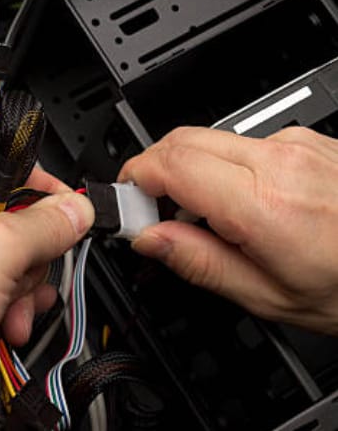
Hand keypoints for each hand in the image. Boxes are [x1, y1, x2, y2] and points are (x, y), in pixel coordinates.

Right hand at [120, 126, 337, 334]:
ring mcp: (297, 144)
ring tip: (202, 216)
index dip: (133, 180)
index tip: (128, 209)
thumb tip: (148, 239)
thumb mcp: (268, 296)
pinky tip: (236, 204)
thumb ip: (198, 263)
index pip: (169, 162)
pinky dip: (220, 167)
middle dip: (152, 171)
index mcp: (265, 203)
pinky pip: (242, 143)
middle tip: (154, 214)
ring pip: (209, 137)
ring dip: (186, 169)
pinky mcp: (306, 142)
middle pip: (181, 139)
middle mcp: (281, 160)